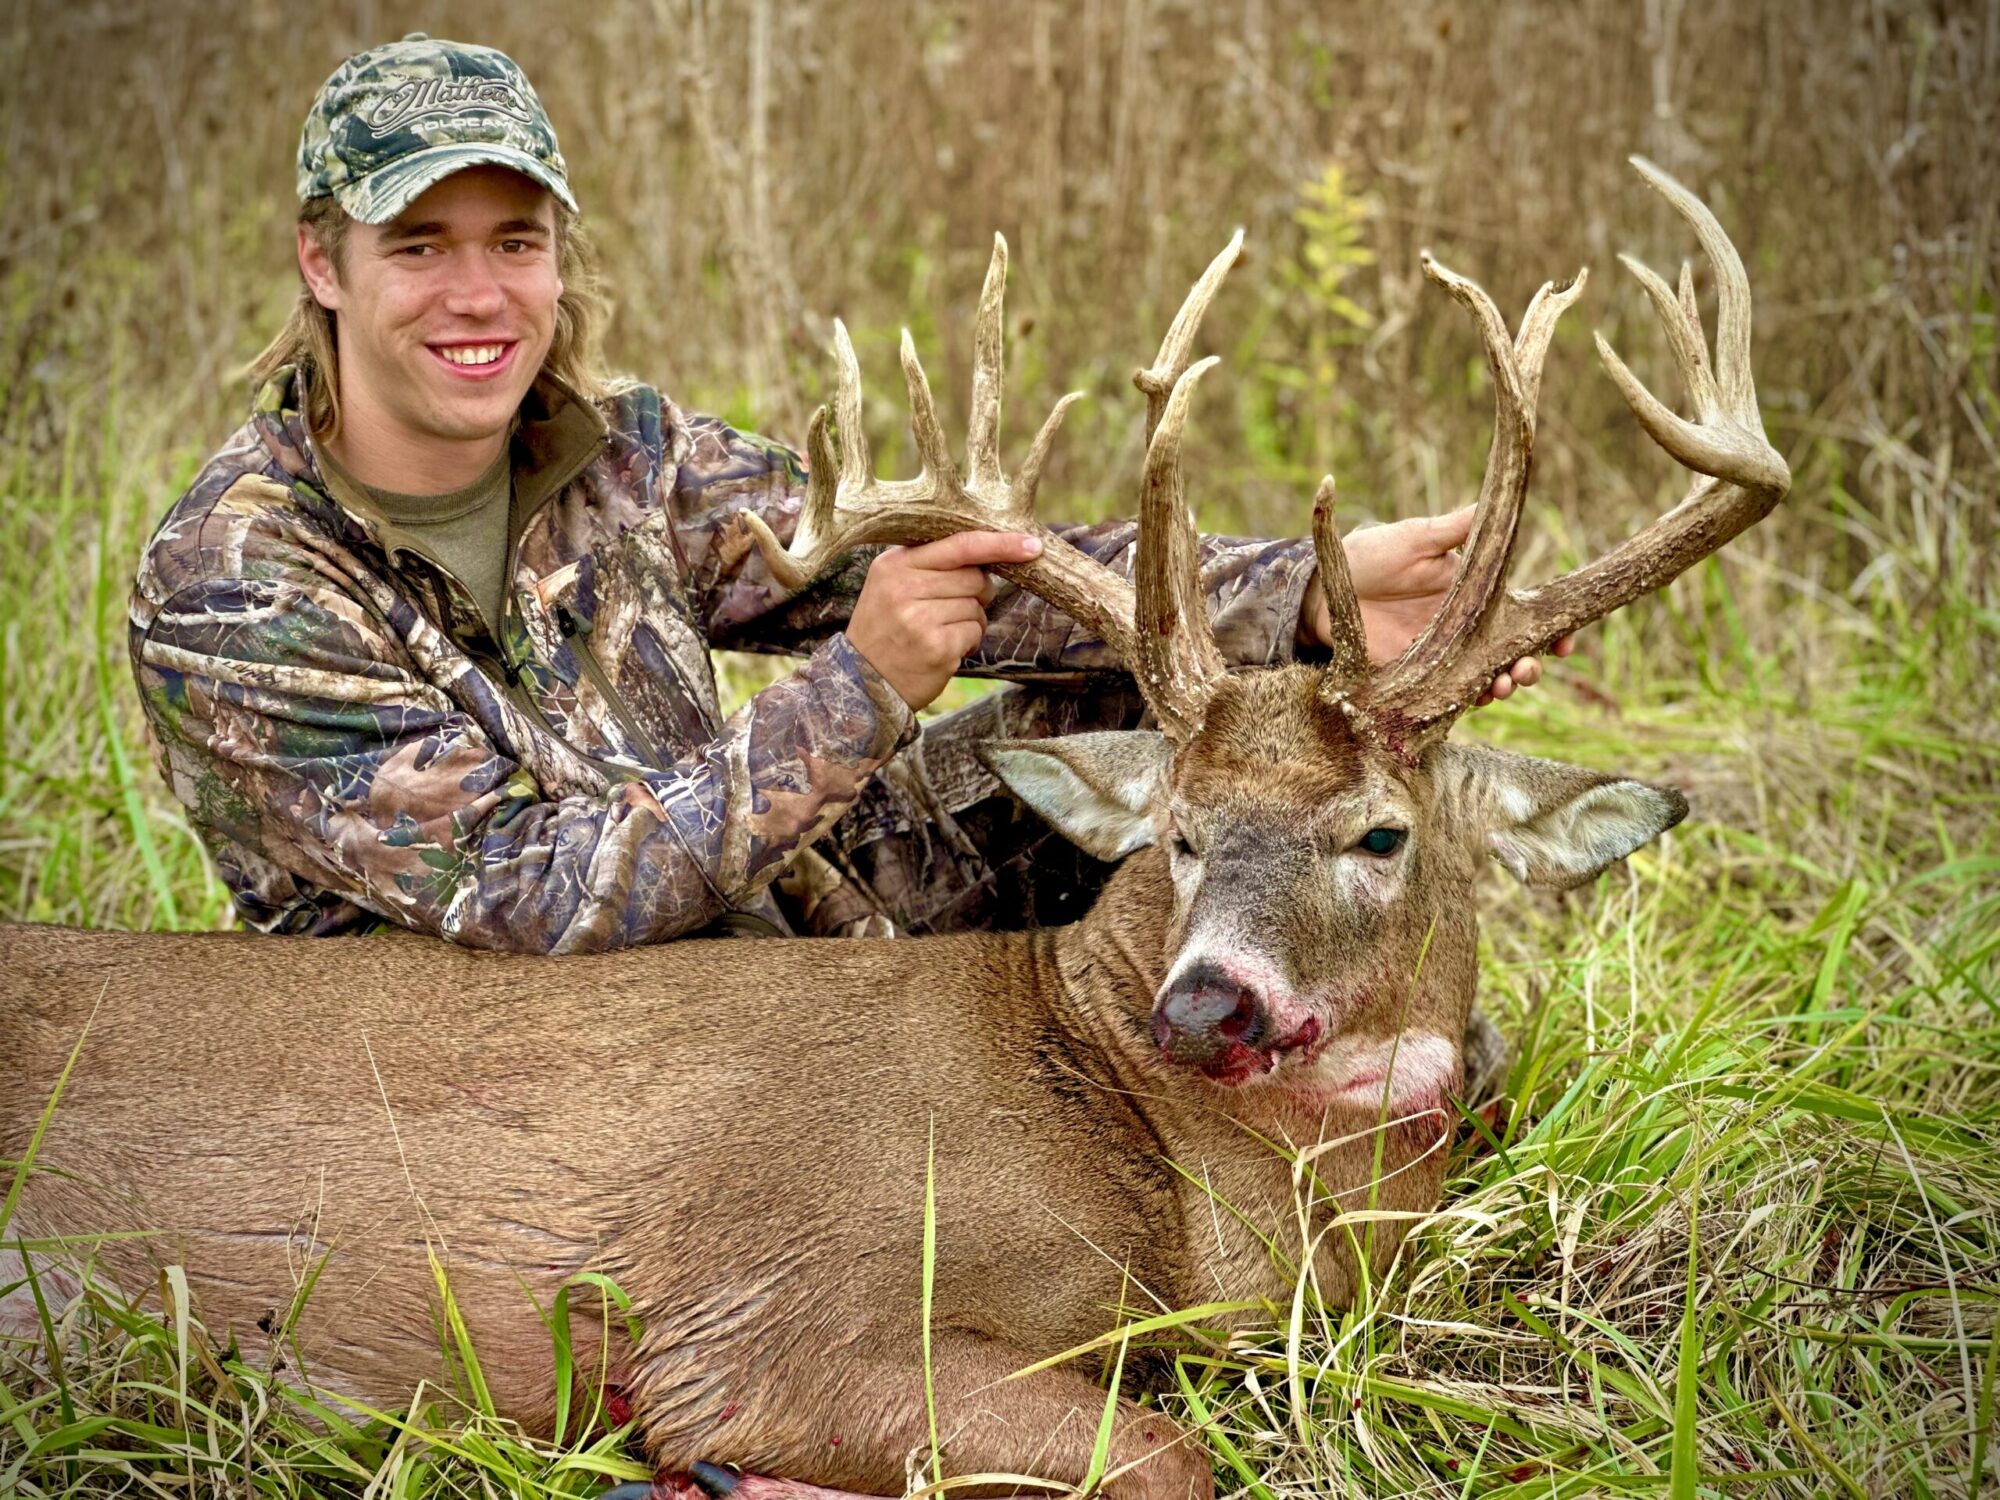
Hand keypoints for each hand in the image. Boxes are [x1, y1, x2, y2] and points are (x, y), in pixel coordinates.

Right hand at [847, 531, 1041, 710]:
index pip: (959, 545)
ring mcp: (919, 619)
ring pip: (977, 607)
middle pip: (975, 577)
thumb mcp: (892, 585)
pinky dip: (968, 642)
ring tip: (940, 632)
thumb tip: (992, 553)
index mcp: (895, 564)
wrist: (859, 681)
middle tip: (953, 609)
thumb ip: (932, 565)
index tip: (1032, 545)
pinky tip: (943, 650)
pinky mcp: (936, 648)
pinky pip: (974, 633)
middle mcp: (904, 587)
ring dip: (971, 621)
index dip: (1000, 544)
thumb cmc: (885, 628)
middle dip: (977, 593)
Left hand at [1300, 505, 1576, 704]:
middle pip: (1512, 653)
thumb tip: (1496, 499)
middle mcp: (1466, 630)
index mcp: (1476, 595)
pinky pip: (1449, 695)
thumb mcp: (1416, 538)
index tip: (1567, 640)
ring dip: (1503, 684)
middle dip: (1530, 665)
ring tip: (1505, 684)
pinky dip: (1467, 699)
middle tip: (1531, 668)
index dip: (1552, 628)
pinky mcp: (1416, 677)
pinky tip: (1476, 697)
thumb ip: (1455, 528)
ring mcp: (1443, 656)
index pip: (1523, 615)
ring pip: (1486, 677)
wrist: (1322, 589)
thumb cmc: (1370, 555)